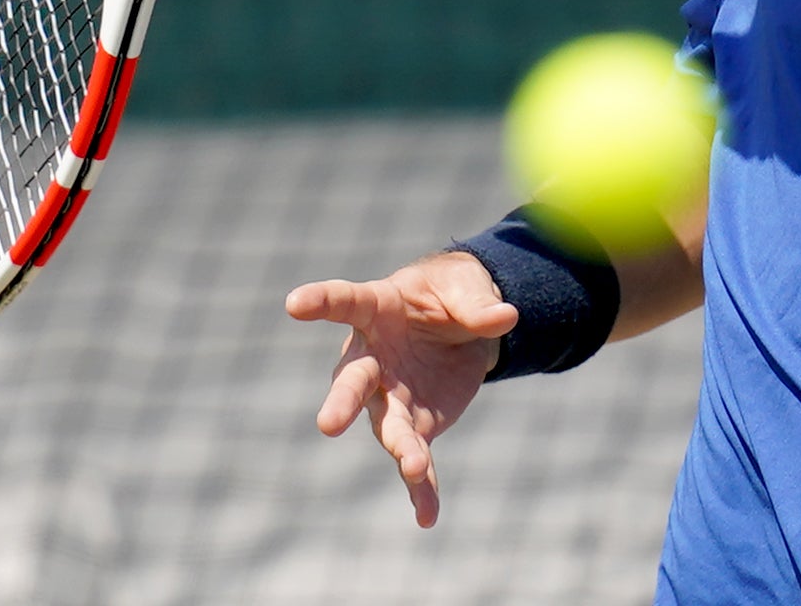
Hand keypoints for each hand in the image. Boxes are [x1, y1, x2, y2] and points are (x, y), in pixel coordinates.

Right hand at [284, 250, 519, 526]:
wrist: (461, 325)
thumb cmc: (449, 293)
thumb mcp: (466, 286)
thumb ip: (478, 304)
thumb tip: (506, 317)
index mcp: (376, 309)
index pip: (344, 301)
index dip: (320, 301)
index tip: (294, 303)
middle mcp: (372, 359)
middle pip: (353, 381)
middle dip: (343, 402)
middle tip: (329, 424)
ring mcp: (389, 397)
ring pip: (387, 426)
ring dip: (400, 448)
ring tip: (414, 467)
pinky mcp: (416, 425)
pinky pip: (417, 458)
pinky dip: (422, 488)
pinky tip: (427, 515)